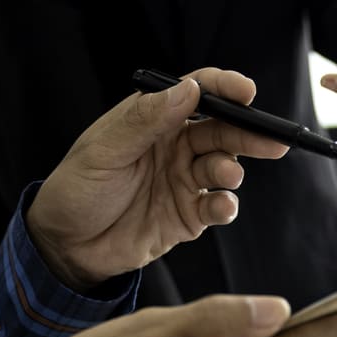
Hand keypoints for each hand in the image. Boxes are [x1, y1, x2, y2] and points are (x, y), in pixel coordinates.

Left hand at [26, 68, 288, 289]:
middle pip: (221, 130)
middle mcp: (173, 146)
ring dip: (232, 169)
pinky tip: (221, 207)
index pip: (197, 93)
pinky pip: (217, 207)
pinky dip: (226, 206)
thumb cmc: (76, 191)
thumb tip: (188, 88)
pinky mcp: (187, 216)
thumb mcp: (103, 150)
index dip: (224, 88)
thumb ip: (146, 119)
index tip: (246, 92)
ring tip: (226, 177)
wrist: (65, 248)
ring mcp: (183, 181)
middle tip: (270, 140)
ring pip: (224, 166)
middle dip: (248, 132)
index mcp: (152, 119)